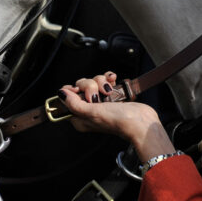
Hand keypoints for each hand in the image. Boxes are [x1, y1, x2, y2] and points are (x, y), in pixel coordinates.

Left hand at [59, 71, 175, 160]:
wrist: (140, 120)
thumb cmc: (118, 121)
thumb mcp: (92, 112)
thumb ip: (74, 104)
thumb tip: (61, 94)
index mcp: (80, 118)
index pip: (68, 99)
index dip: (72, 91)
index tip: (79, 91)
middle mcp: (89, 110)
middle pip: (81, 87)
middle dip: (90, 85)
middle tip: (97, 95)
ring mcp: (101, 102)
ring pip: (94, 82)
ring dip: (101, 82)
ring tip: (109, 90)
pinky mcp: (112, 95)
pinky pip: (105, 81)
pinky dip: (109, 78)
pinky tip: (114, 81)